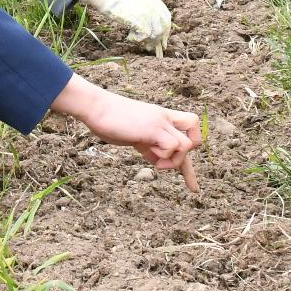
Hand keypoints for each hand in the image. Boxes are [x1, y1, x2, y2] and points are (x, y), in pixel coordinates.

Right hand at [51, 75, 200, 171]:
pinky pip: (173, 146)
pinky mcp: (153, 128)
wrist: (96, 107)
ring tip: (156, 161)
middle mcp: (164, 118)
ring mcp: (160, 122)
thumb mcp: (134, 134)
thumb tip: (158, 160)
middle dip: (186, 158)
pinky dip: (166, 157)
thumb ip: (149, 145)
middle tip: (165, 164)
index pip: (186, 133)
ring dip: (174, 160)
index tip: (191, 184)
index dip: (190, 158)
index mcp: (161, 118)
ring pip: (186, 145)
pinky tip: (150, 156)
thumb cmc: (109, 120)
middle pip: (195, 135)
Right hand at [77, 0, 170, 45]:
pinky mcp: (142, 23)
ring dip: (147, 41)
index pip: (166, 18)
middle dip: (158, 39)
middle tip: (150, 47)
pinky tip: (130, 37)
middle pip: (163, 28)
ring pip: (155, 34)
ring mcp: (149, 15)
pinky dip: (137, 39)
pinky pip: (144, 37)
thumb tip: (145, 20)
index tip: (161, 38)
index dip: (165, 30)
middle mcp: (155, 7)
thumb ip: (142, 4)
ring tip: (137, 41)